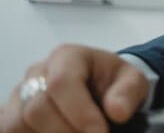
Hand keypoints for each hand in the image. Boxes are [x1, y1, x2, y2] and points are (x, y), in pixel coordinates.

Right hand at [0, 44, 147, 132]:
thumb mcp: (132, 81)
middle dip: (67, 132)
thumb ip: (128, 92)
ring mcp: (19, 95)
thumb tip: (117, 110)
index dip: (79, 113)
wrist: (101, 89)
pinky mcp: (11, 115)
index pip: (61, 83)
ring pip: (18, 125)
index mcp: (67, 57)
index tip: (99, 132)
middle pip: (37, 109)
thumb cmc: (113, 83)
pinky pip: (10, 132)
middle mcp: (37, 73)